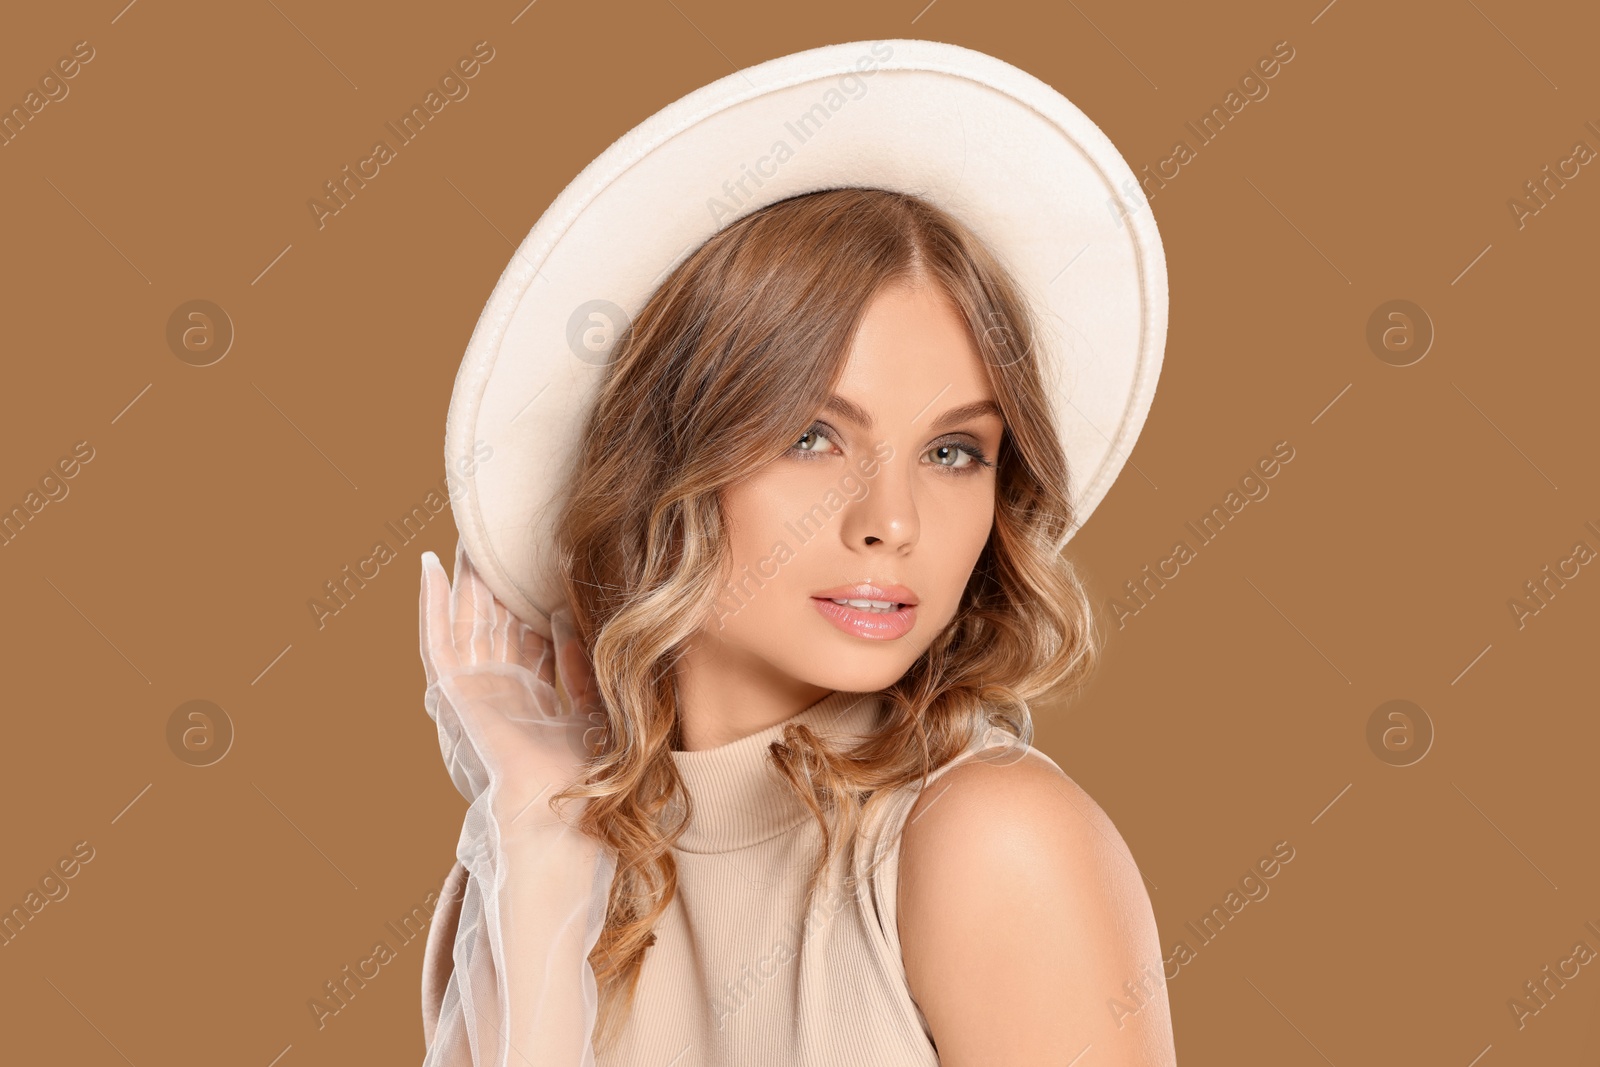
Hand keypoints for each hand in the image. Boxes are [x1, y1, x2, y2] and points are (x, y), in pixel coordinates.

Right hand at [419, 541, 601, 831]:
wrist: (557, 802)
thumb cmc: (583, 770)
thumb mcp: (591, 705)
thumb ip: (578, 665)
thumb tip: (562, 619)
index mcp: (534, 696)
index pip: (526, 634)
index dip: (527, 597)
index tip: (534, 558)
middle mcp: (502, 689)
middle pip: (494, 621)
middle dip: (495, 579)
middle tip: (498, 531)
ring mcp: (476, 688)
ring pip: (466, 620)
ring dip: (463, 578)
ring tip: (466, 535)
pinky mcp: (455, 690)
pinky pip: (437, 640)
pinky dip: (430, 604)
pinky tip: (430, 566)